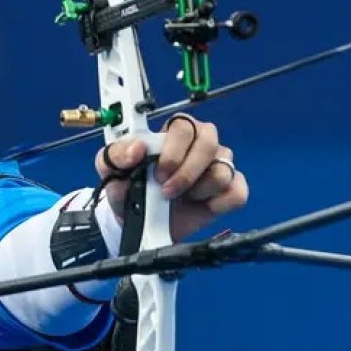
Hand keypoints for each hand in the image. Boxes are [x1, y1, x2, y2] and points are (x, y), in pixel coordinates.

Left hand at [96, 113, 247, 241]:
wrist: (140, 224)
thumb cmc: (130, 189)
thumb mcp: (111, 171)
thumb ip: (116, 156)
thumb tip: (136, 149)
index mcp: (174, 133)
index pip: (184, 126)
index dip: (174, 150)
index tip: (159, 173)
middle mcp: (201, 144)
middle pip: (209, 142)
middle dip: (188, 171)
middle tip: (168, 191)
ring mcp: (218, 166)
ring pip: (223, 170)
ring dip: (200, 190)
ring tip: (183, 198)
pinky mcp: (229, 190)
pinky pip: (238, 192)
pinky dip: (220, 203)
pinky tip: (204, 207)